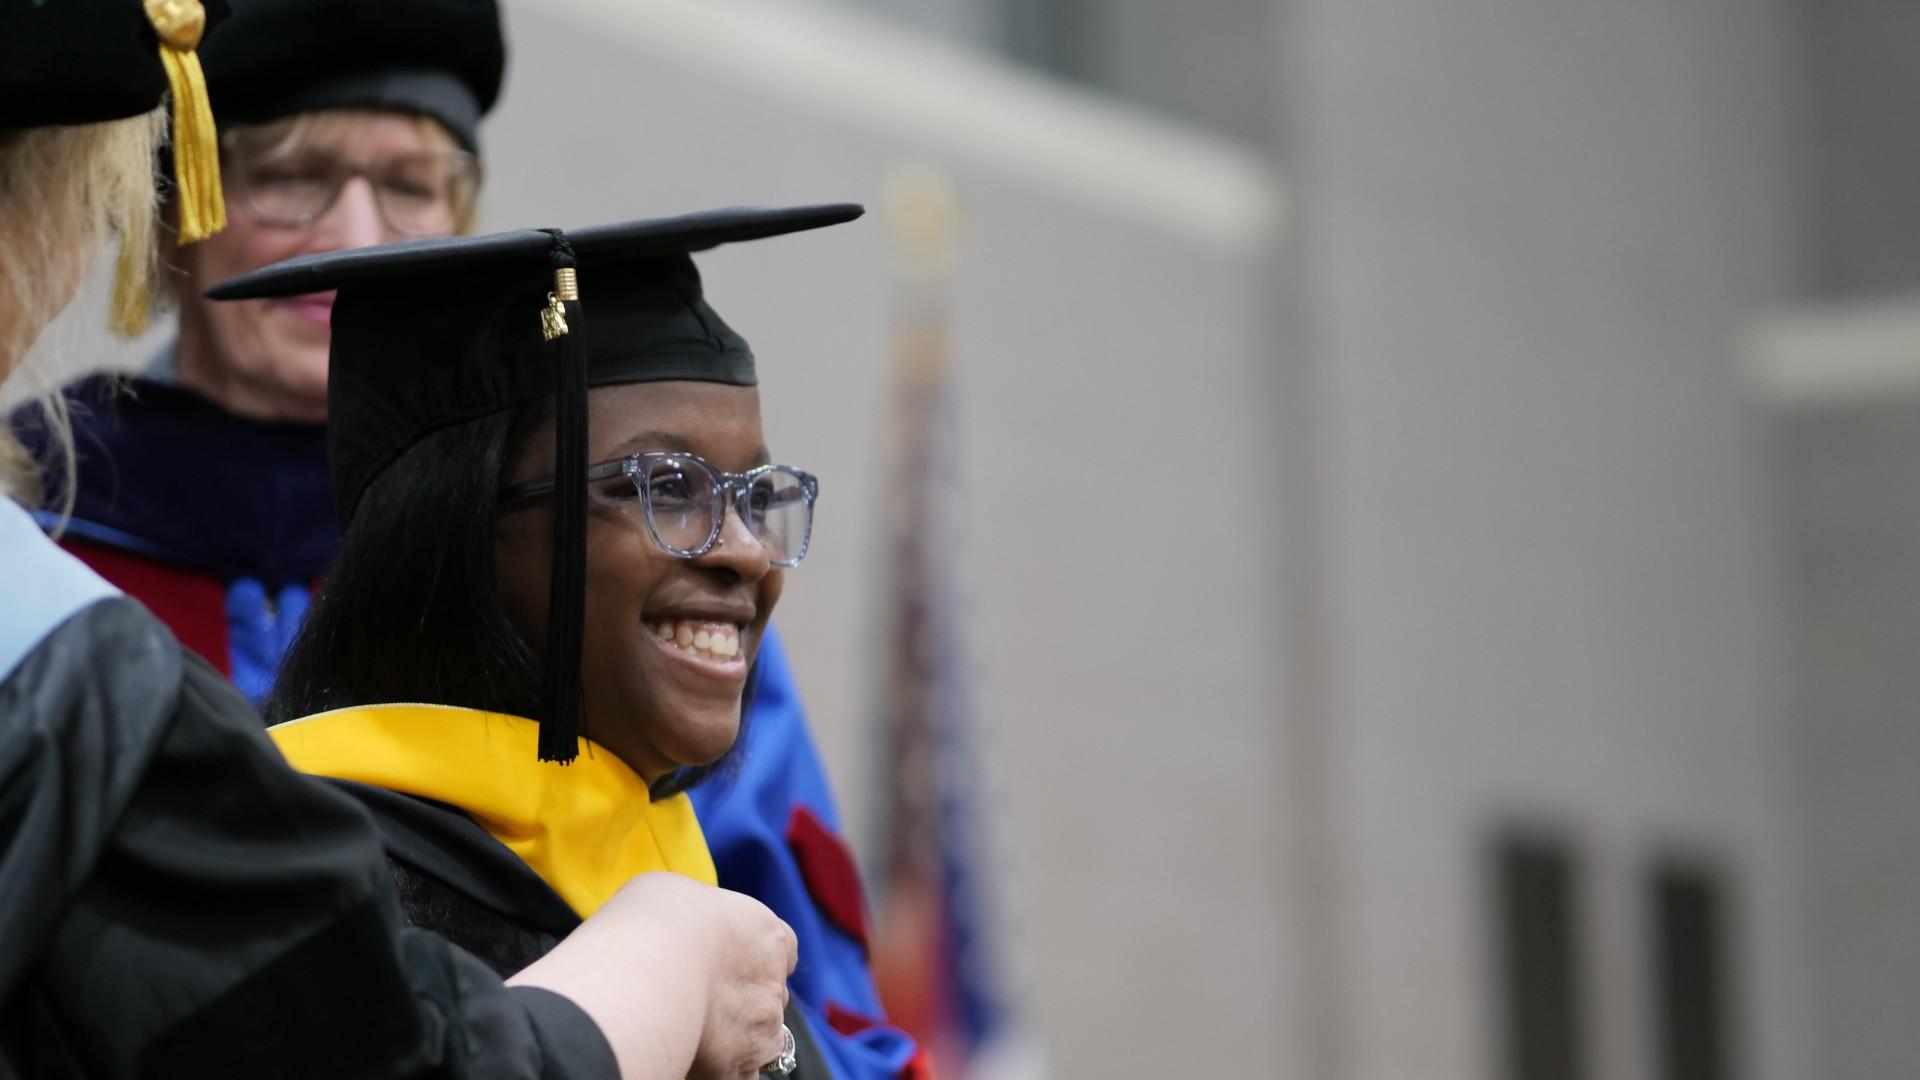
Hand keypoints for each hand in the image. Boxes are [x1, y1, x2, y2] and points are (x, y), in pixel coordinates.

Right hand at [506, 873, 794, 1079]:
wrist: (647, 969)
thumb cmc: (654, 921)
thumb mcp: (675, 894)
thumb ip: (697, 915)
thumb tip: (681, 921)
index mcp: (769, 935)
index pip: (780, 952)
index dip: (752, 960)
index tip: (725, 964)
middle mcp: (775, 983)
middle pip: (766, 999)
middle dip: (740, 1003)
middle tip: (695, 1001)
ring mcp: (763, 1029)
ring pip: (758, 1042)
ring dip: (734, 1041)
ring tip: (690, 1034)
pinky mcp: (740, 1068)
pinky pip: (740, 1076)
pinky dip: (723, 1073)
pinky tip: (692, 1063)